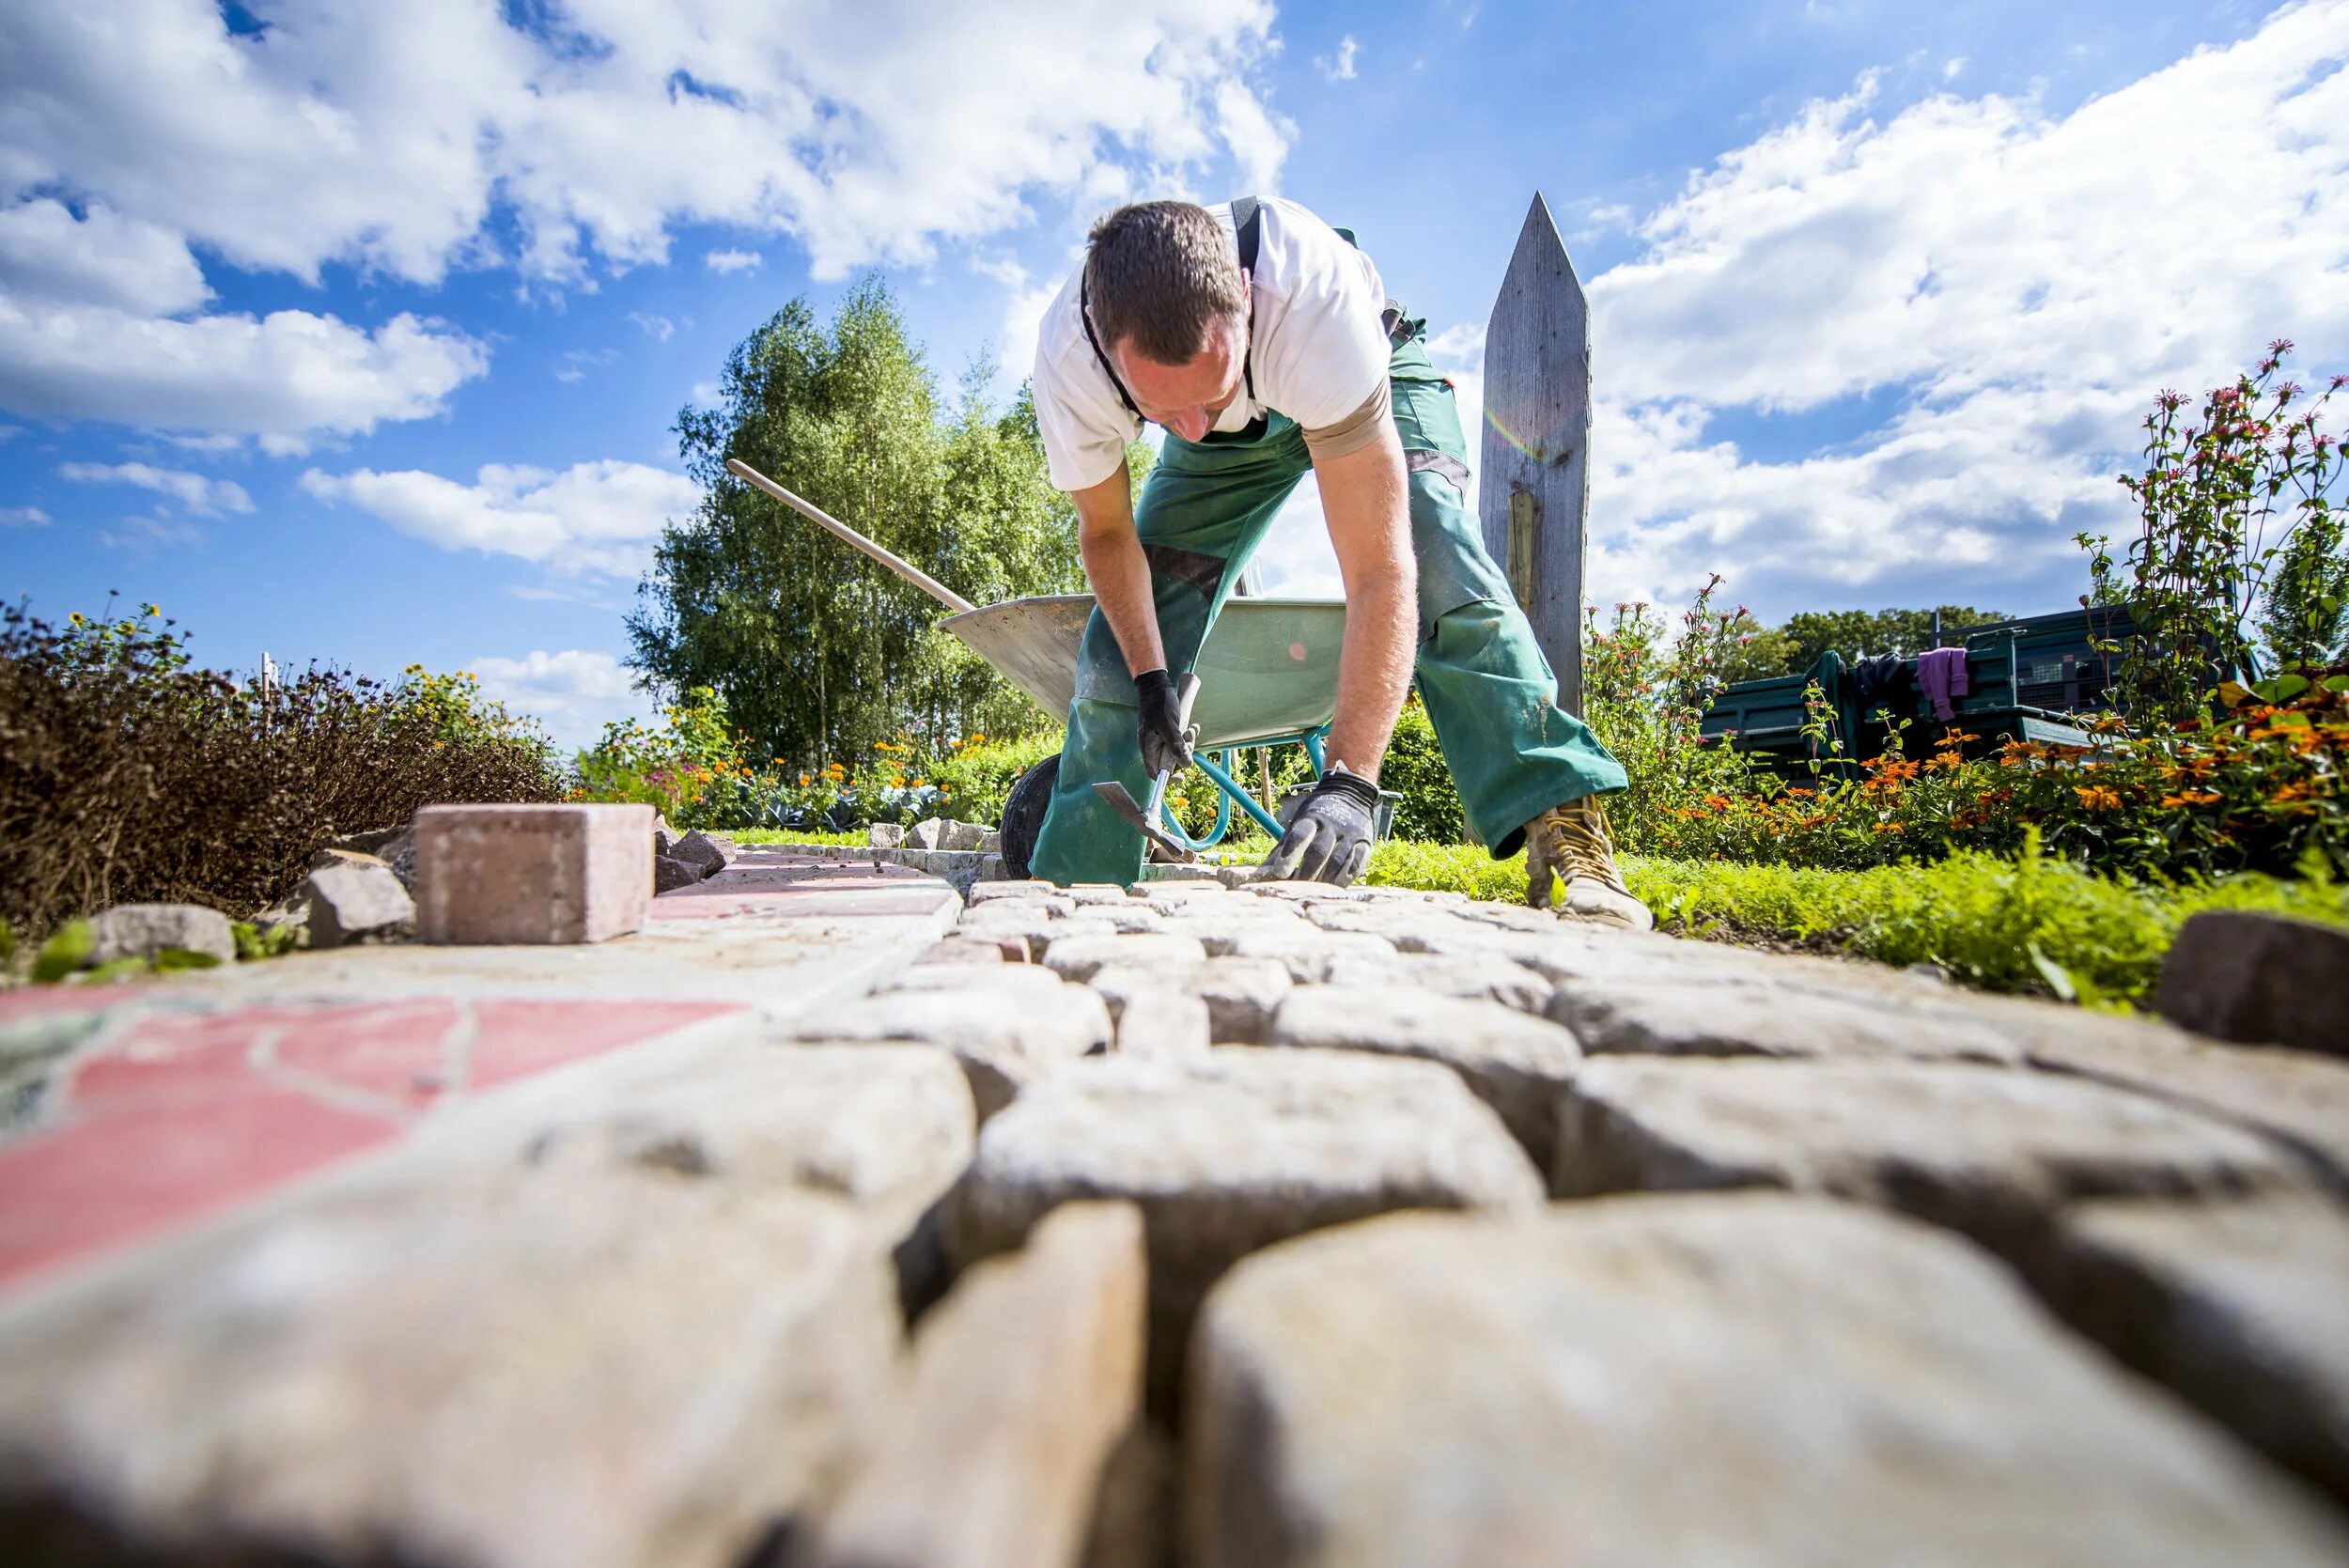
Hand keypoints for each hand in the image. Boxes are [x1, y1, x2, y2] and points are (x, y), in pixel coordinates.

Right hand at [1134, 668, 1196, 779]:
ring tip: (1191, 730)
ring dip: (1187, 743)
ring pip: (1176, 751)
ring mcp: (1160, 739)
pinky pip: (1178, 740)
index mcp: (1148, 748)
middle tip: (1189, 741)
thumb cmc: (1160, 704)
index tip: (1182, 776)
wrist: (1156, 686)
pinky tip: (1192, 727)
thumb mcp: (1170, 726)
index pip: (1155, 772)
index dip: (1168, 778)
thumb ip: (1176, 746)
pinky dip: (1186, 736)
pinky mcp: (1166, 732)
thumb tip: (1186, 765)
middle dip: (1183, 754)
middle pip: (1170, 762)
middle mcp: (1153, 746)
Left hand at [1257, 766, 1379, 884]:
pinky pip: (1357, 863)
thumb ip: (1282, 849)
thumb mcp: (1297, 824)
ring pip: (1338, 861)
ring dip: (1324, 879)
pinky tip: (1335, 885)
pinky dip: (1345, 877)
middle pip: (1319, 852)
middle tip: (1296, 888)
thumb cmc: (1316, 816)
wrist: (1350, 793)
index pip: (1299, 836)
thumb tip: (1260, 874)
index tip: (1279, 873)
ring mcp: (1350, 834)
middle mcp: (1331, 825)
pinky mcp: (1365, 843)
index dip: (1288, 855)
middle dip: (1306, 872)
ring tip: (1313, 891)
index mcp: (1311, 818)